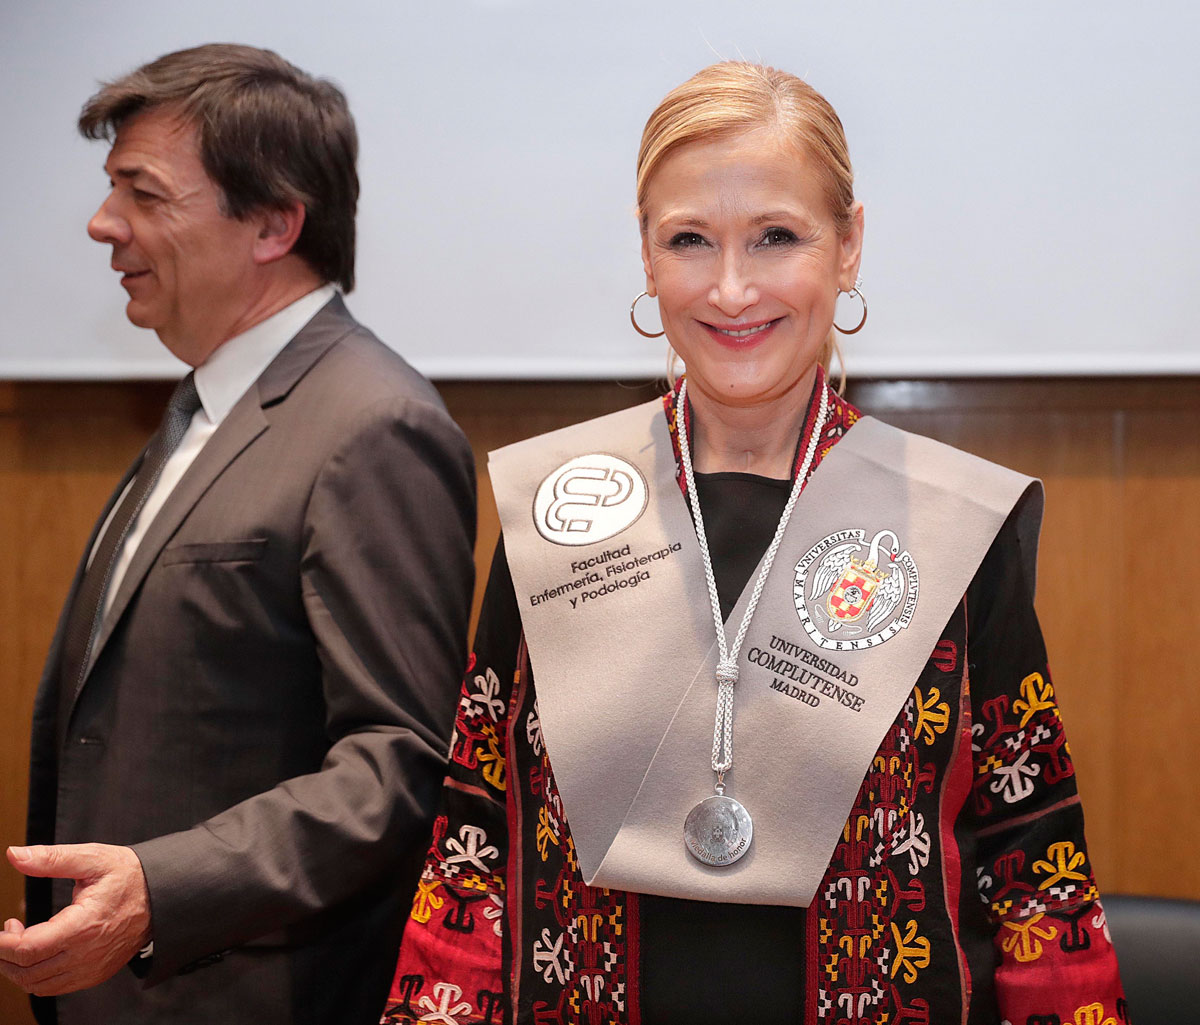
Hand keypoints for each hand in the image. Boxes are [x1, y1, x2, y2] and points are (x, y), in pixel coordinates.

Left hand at [0, 844, 151, 996]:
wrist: (163, 895)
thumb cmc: (129, 875)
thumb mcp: (92, 858)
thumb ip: (51, 858)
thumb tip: (15, 855)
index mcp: (83, 926)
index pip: (27, 948)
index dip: (2, 943)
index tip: (0, 928)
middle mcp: (86, 954)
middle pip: (27, 970)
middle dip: (4, 955)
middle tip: (7, 930)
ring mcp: (91, 969)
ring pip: (37, 985)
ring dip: (17, 968)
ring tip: (19, 941)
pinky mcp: (95, 975)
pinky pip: (54, 988)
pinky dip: (36, 977)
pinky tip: (38, 954)